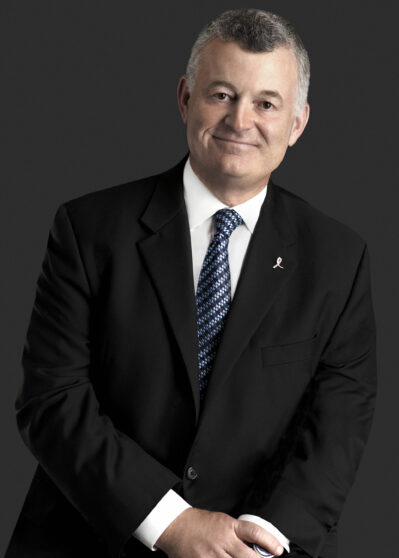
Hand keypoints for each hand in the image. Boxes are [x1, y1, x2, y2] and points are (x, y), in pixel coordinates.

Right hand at [155, 508, 284, 557]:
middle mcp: (222, 541)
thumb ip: (238, 533)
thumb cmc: (200, 523)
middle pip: (249, 557)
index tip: (279, 550)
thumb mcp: (223, 521)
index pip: (254, 532)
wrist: (176, 526)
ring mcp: (212, 555)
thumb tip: (258, 547)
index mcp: (229, 526)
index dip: (269, 541)